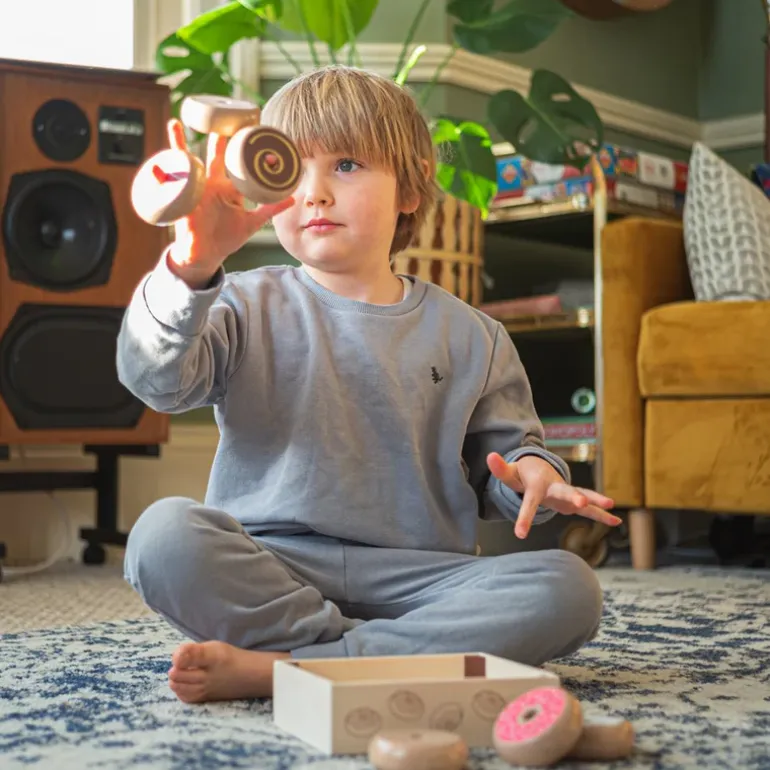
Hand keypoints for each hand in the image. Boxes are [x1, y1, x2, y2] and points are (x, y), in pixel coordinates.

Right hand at [165, 119, 294, 286]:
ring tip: (176, 123)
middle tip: (221, 114)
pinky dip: (163, 171)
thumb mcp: (252, 222)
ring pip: (189, 162)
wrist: (206, 255)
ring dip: (180, 144)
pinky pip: (172, 182)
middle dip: (217, 136)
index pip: (238, 164)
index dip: (243, 149)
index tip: (249, 129)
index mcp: (229, 189)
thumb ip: (270, 209)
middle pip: (215, 155)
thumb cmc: (227, 238)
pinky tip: (158, 161)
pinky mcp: (184, 200)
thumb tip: (292, 199)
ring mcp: (196, 190)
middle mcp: (212, 184)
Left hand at [487, 452, 620, 539]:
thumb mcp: (510, 474)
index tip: (520, 535)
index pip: (529, 503)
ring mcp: (566, 493)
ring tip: (610, 505)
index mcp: (536, 486)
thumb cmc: (522, 475)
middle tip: (580, 503)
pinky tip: (617, 522)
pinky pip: (589, 508)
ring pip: (582, 496)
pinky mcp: (573, 500)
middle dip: (572, 497)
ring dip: (595, 501)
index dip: (524, 518)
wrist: (539, 469)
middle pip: (564, 492)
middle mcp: (555, 487)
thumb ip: (500, 469)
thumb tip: (489, 456)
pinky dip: (601, 514)